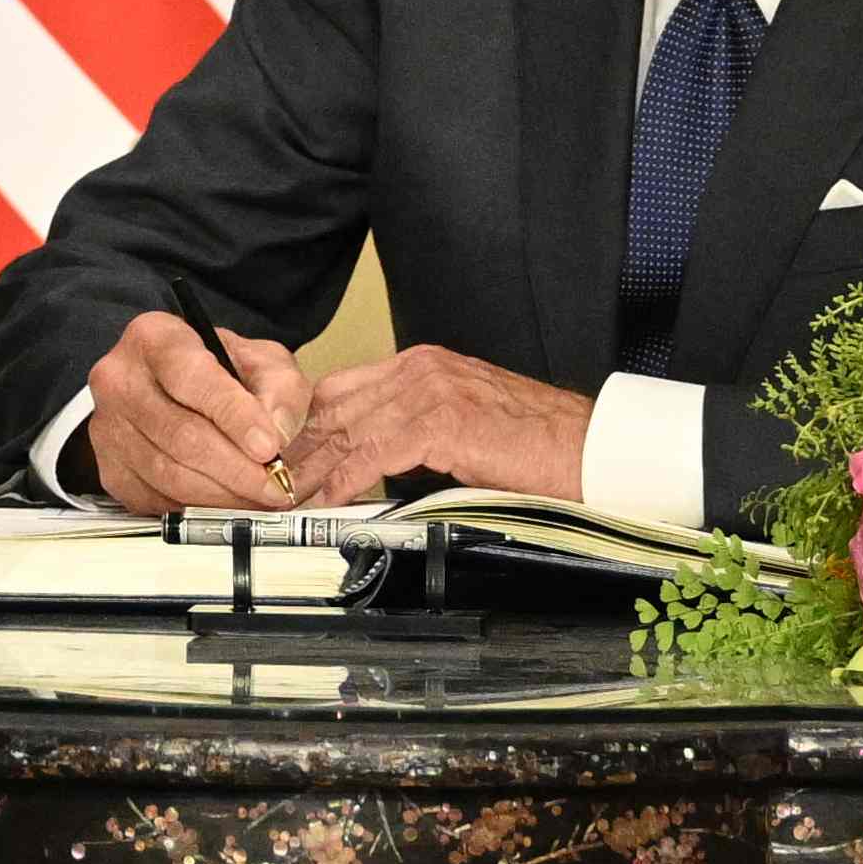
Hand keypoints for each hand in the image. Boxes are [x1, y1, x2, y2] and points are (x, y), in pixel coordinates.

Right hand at [77, 310, 317, 517]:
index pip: (192, 378)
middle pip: (181, 435)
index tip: (270, 446)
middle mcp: (119, 380)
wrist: (173, 389)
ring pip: (170, 475)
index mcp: (154, 338)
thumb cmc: (217, 371)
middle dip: (238, 469)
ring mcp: (108, 428)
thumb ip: (279, 388)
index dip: (234, 416)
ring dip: (223, 495)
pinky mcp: (111, 470)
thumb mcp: (259, 360)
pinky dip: (200, 508)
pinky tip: (229, 502)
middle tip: (276, 485)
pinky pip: (158, 500)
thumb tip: (277, 433)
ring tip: (260, 498)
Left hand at [289, 346, 591, 508]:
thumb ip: (421, 433)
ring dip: (314, 467)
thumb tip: (379, 466)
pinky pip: (375, 452)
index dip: (310, 424)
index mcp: (426, 365)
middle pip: (337, 405)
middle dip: (301, 446)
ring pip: (350, 428)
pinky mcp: (443, 422)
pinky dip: (346, 478)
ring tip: (290, 497)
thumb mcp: (466, 427)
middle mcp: (423, 369)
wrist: (588, 449)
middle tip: (274, 482)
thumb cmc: (536, 445)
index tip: (288, 457)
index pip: (345, 388)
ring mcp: (432, 391)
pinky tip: (329, 498)